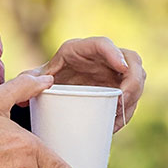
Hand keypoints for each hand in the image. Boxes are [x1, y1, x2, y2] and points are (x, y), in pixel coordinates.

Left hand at [23, 37, 145, 129]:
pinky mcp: (121, 86)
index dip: (115, 53)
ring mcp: (115, 70)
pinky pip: (134, 96)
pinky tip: (115, 124)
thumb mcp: (39, 77)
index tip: (122, 68)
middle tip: (122, 100)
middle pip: (132, 60)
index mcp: (80, 49)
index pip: (103, 44)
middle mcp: (103, 56)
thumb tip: (29, 90)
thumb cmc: (47, 77)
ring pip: (138, 78)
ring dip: (132, 98)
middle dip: (133, 80)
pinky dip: (127, 110)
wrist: (54, 85)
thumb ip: (30, 80)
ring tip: (116, 116)